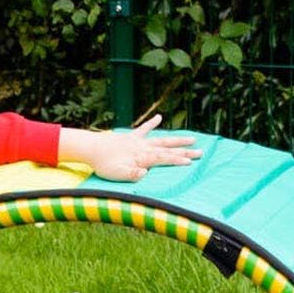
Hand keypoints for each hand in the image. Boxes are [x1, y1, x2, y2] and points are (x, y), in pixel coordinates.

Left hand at [58, 115, 200, 181]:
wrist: (92, 149)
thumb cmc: (105, 165)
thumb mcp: (118, 174)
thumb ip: (132, 175)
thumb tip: (144, 174)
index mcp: (143, 157)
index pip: (164, 159)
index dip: (178, 161)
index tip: (191, 162)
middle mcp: (144, 148)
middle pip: (168, 149)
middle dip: (185, 151)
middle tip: (201, 152)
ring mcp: (139, 141)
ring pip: (162, 139)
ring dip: (177, 139)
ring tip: (192, 138)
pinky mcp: (131, 137)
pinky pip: (143, 129)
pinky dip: (151, 123)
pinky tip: (159, 117)